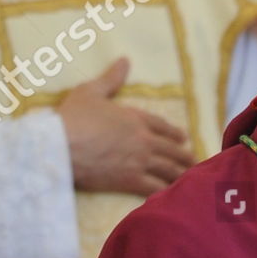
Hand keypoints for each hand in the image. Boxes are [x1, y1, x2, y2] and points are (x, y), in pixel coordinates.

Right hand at [58, 58, 194, 195]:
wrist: (61, 145)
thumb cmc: (73, 116)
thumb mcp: (91, 91)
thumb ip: (111, 79)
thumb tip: (125, 60)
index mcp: (135, 117)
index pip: (162, 125)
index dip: (174, 132)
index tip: (184, 138)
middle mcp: (143, 140)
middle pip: (171, 149)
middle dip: (185, 155)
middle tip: (195, 161)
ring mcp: (140, 161)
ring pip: (169, 170)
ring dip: (182, 174)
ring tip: (192, 179)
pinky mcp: (131, 181)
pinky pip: (156, 188)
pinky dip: (167, 193)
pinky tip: (175, 197)